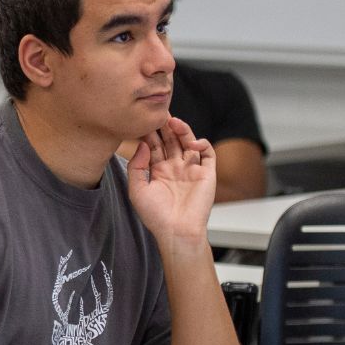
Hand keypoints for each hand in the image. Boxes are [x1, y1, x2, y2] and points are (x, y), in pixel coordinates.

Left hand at [126, 117, 217, 245]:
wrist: (176, 231)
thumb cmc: (156, 216)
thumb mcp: (137, 189)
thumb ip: (136, 166)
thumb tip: (142, 144)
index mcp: (158, 170)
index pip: (154, 145)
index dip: (149, 132)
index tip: (142, 120)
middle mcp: (175, 167)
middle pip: (171, 139)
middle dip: (165, 126)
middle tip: (158, 113)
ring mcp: (191, 169)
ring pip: (188, 142)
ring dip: (182, 130)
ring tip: (173, 121)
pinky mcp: (206, 174)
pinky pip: (208, 153)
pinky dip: (202, 144)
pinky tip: (192, 143)